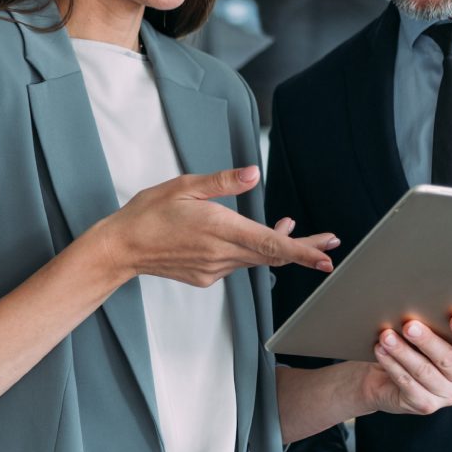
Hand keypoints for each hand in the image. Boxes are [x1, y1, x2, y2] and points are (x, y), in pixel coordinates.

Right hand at [94, 165, 338, 286]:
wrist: (122, 247)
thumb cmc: (149, 212)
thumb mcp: (185, 185)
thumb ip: (223, 182)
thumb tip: (253, 174)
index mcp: (219, 228)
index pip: (270, 244)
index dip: (302, 252)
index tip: (325, 258)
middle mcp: (220, 254)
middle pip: (272, 255)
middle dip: (304, 249)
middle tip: (330, 244)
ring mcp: (213, 269)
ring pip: (255, 259)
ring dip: (276, 246)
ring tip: (293, 228)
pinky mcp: (206, 276)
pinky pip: (236, 263)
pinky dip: (250, 251)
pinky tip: (249, 237)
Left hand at [366, 315, 451, 414]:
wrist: (385, 377)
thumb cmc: (411, 348)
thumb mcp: (426, 333)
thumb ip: (438, 321)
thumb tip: (442, 299)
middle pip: (447, 359)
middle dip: (427, 340)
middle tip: (409, 325)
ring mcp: (445, 395)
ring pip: (423, 371)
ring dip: (402, 351)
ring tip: (386, 336)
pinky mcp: (425, 405)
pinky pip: (407, 383)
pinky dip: (392, 365)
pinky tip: (382, 351)